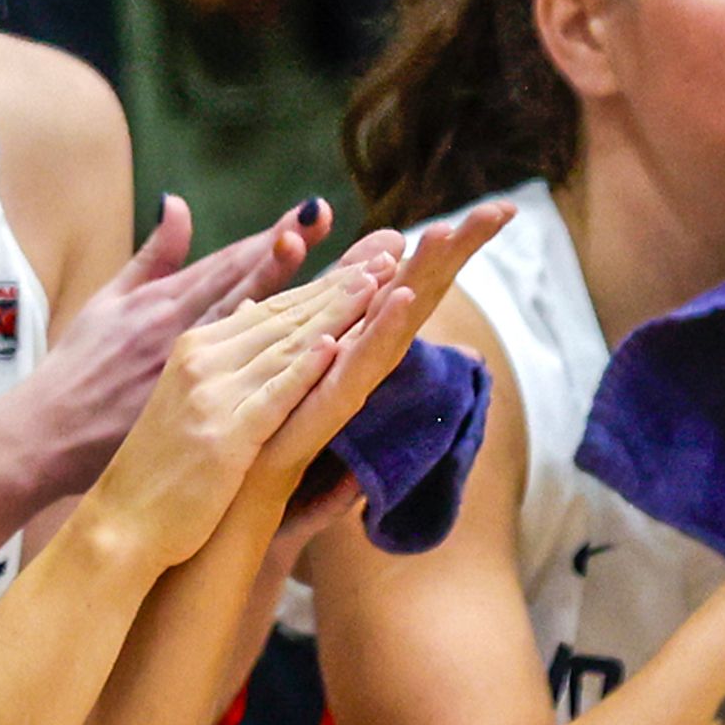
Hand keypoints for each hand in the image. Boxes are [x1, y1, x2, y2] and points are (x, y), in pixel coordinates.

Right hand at [75, 241, 398, 568]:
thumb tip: (250, 310)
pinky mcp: (224, 436)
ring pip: (285, 345)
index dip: (319, 280)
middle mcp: (200, 360)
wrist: (118, 522)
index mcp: (192, 346)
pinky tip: (335, 345)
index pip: (267, 306)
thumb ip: (212, 347)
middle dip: (339, 283)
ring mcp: (210, 395)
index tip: (362, 258)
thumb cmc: (147, 465)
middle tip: (387, 253)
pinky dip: (304, 369)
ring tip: (377, 282)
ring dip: (336, 312)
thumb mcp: (172, 391)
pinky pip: (272, 395)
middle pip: (283, 315)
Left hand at [247, 203, 511, 497]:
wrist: (227, 515)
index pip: (396, 287)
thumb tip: (321, 315)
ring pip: (391, 325)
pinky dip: (379, 333)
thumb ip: (305, 343)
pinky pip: (356, 367)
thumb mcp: (281, 378)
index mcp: (344, 351)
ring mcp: (342, 388)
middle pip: (410, 298)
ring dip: (421, 279)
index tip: (478, 209)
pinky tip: (402, 300)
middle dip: (450, 255)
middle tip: (497, 211)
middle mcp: (354, 366)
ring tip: (450, 236)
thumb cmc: (255, 452)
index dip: (432, 252)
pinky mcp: (322, 412)